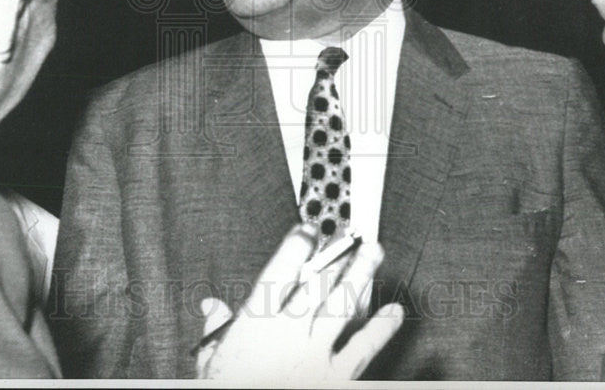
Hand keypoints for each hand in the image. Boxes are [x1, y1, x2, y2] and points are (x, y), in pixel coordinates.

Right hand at [195, 224, 403, 380]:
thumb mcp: (212, 362)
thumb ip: (216, 330)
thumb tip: (211, 307)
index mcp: (255, 326)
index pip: (278, 273)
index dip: (295, 246)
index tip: (308, 229)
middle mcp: (288, 335)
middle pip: (317, 283)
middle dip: (335, 255)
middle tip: (350, 235)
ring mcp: (315, 356)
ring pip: (342, 306)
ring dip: (361, 275)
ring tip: (373, 253)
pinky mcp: (337, 378)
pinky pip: (364, 349)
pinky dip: (382, 329)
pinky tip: (394, 313)